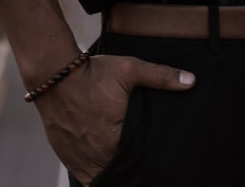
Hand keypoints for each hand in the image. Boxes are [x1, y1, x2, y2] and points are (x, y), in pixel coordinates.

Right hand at [35, 53, 194, 182]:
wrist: (54, 74)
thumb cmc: (93, 73)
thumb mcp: (130, 69)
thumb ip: (161, 77)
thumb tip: (191, 81)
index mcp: (116, 138)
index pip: (138, 160)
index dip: (147, 159)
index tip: (154, 158)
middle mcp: (97, 154)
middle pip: (120, 171)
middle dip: (130, 168)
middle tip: (142, 163)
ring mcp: (79, 158)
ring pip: (101, 178)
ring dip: (112, 173)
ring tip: (125, 168)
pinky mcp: (66, 156)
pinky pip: (84, 177)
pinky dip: (94, 175)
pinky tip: (105, 171)